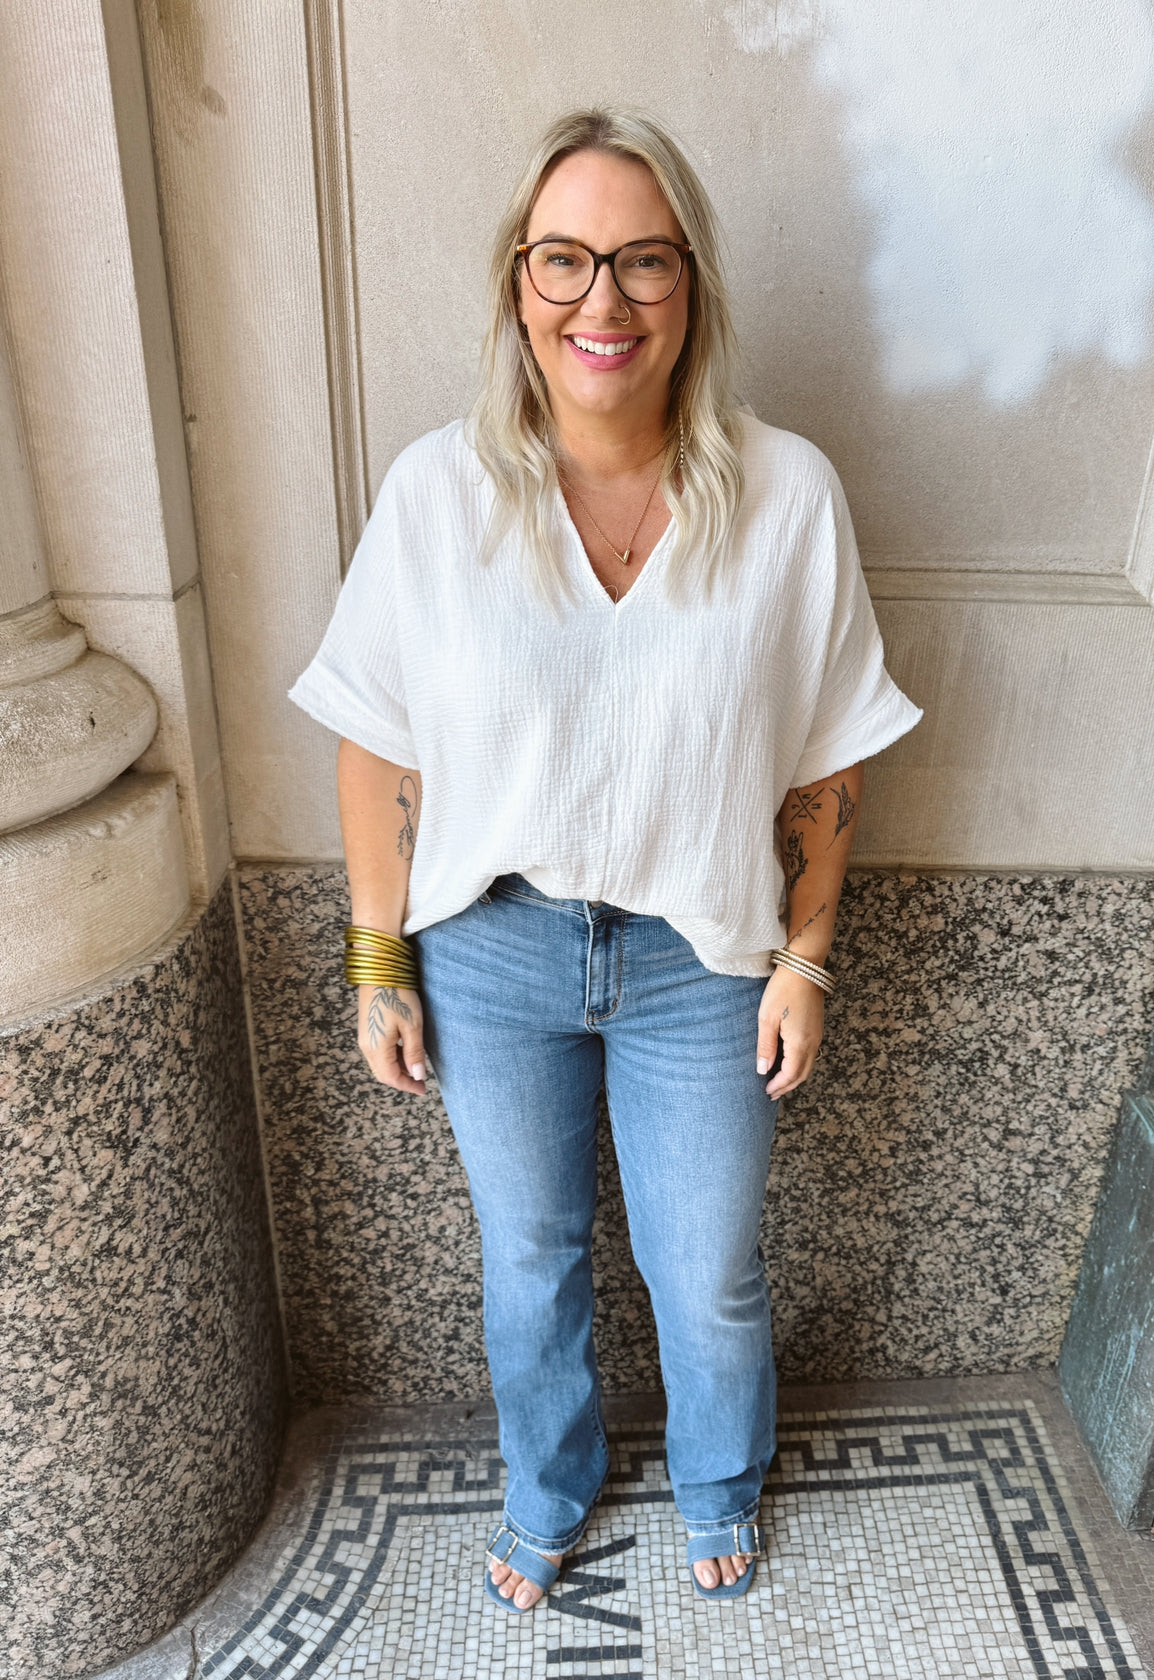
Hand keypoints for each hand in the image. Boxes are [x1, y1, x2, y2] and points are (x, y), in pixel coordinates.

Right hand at [357, 983, 426, 1093]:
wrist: (379, 971)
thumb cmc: (397, 996)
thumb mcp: (412, 1025)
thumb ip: (414, 1053)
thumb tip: (417, 1075)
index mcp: (377, 1048)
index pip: (391, 1077)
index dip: (407, 1086)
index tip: (422, 1090)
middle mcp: (367, 1046)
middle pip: (383, 1073)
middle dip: (402, 1080)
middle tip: (420, 1082)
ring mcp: (365, 1037)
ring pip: (380, 1063)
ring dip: (397, 1069)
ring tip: (416, 1067)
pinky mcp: (367, 1028)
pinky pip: (378, 1052)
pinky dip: (392, 1057)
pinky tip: (405, 1051)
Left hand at [756, 966, 824, 1097]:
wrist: (804, 968)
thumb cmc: (782, 990)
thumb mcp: (767, 1018)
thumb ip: (765, 1046)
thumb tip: (763, 1070)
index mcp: (800, 1043)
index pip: (790, 1074)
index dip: (778, 1085)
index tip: (766, 1092)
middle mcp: (813, 1042)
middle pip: (802, 1074)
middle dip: (787, 1086)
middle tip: (772, 1093)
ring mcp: (817, 1035)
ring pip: (809, 1065)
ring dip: (795, 1077)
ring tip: (779, 1082)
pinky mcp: (817, 1027)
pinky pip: (811, 1054)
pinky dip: (800, 1065)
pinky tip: (789, 1062)